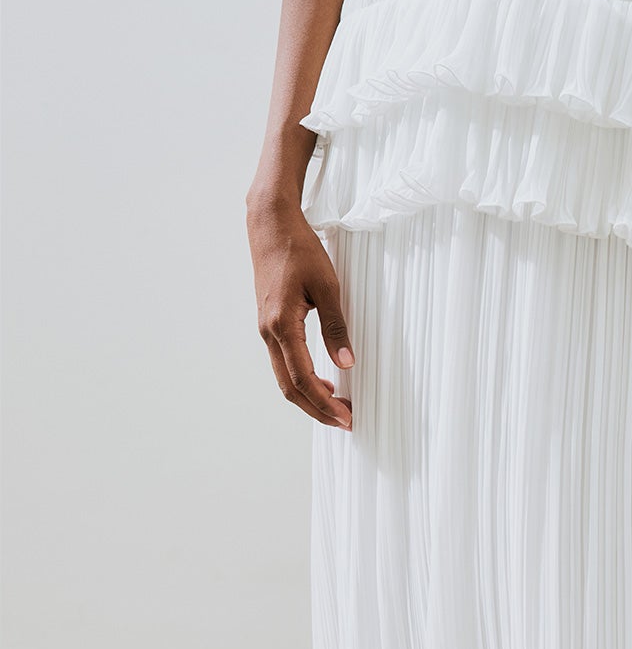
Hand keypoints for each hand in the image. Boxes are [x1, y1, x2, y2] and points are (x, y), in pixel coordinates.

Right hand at [248, 197, 353, 429]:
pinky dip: (301, 379)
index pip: (303, 378)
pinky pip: (283, 363)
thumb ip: (336, 327)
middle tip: (345, 422)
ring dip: (309, 397)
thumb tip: (347, 363)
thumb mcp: (327, 287)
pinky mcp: (269, 324)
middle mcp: (268, 333)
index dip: (324, 403)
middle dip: (317, 410)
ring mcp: (266, 330)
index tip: (345, 417)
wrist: (271, 226)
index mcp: (282, 325)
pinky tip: (322, 381)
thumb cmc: (299, 250)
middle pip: (290, 388)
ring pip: (285, 378)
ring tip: (337, 407)